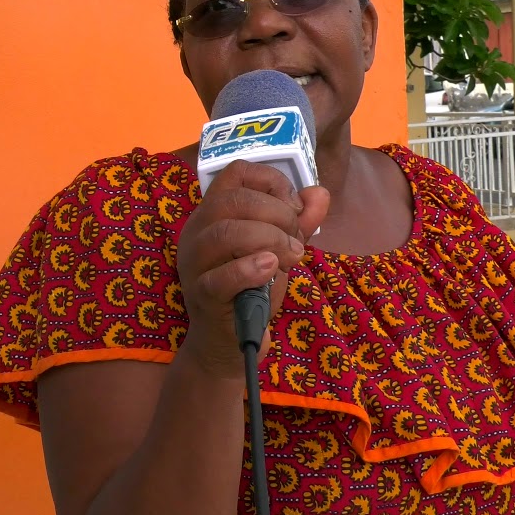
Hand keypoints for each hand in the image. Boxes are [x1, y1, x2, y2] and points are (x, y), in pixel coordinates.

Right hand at [176, 160, 328, 378]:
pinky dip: (251, 268)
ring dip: (270, 240)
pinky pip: (221, 276)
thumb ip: (299, 222)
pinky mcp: (202, 295)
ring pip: (225, 232)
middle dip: (277, 214)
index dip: (272, 181)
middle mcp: (197, 231)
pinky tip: (271, 268)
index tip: (294, 208)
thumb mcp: (279, 249)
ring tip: (292, 258)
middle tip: (296, 240)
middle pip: (232, 199)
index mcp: (213, 213)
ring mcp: (195, 264)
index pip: (235, 172)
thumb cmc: (251, 289)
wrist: (230, 342)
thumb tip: (320, 194)